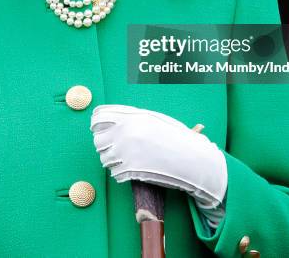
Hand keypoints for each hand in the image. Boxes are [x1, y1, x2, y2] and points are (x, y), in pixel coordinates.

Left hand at [90, 104, 226, 207]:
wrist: (192, 158)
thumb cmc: (176, 137)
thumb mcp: (155, 120)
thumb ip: (132, 118)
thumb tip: (111, 119)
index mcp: (131, 116)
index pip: (98, 118)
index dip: (96, 124)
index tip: (98, 129)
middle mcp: (125, 132)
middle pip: (98, 139)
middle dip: (104, 145)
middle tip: (114, 148)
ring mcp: (126, 151)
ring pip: (104, 158)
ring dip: (112, 160)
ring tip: (125, 160)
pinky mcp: (129, 170)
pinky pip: (114, 173)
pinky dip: (120, 173)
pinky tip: (132, 170)